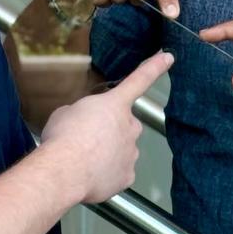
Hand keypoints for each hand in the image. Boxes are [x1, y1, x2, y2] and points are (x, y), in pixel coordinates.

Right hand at [38, 51, 172, 202]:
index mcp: (114, 104)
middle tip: (86, 140)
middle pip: (124, 125)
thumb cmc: (63, 137)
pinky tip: (91, 175)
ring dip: (107, 153)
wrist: (65, 171)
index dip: (154, 67)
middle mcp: (130, 126)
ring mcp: (131, 152)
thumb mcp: (65, 113)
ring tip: (84, 160)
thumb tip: (82, 124)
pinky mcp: (128, 176)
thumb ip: (81, 114)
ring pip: (122, 150)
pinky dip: (108, 174)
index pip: (139, 80)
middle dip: (110, 130)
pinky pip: (119, 172)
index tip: (169, 57)